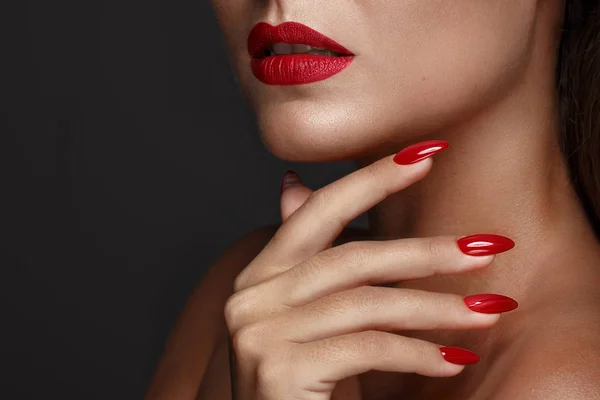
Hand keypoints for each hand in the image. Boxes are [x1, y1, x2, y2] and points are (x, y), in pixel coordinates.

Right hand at [224, 140, 516, 399]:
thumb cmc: (303, 381)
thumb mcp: (306, 314)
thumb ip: (305, 255)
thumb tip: (293, 183)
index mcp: (259, 275)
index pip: (318, 212)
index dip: (371, 179)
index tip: (427, 153)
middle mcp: (251, 296)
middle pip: (352, 257)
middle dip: (426, 251)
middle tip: (487, 247)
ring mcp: (260, 332)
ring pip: (368, 303)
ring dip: (437, 308)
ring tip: (489, 311)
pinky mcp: (280, 368)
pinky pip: (367, 347)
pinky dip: (417, 353)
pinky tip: (453, 360)